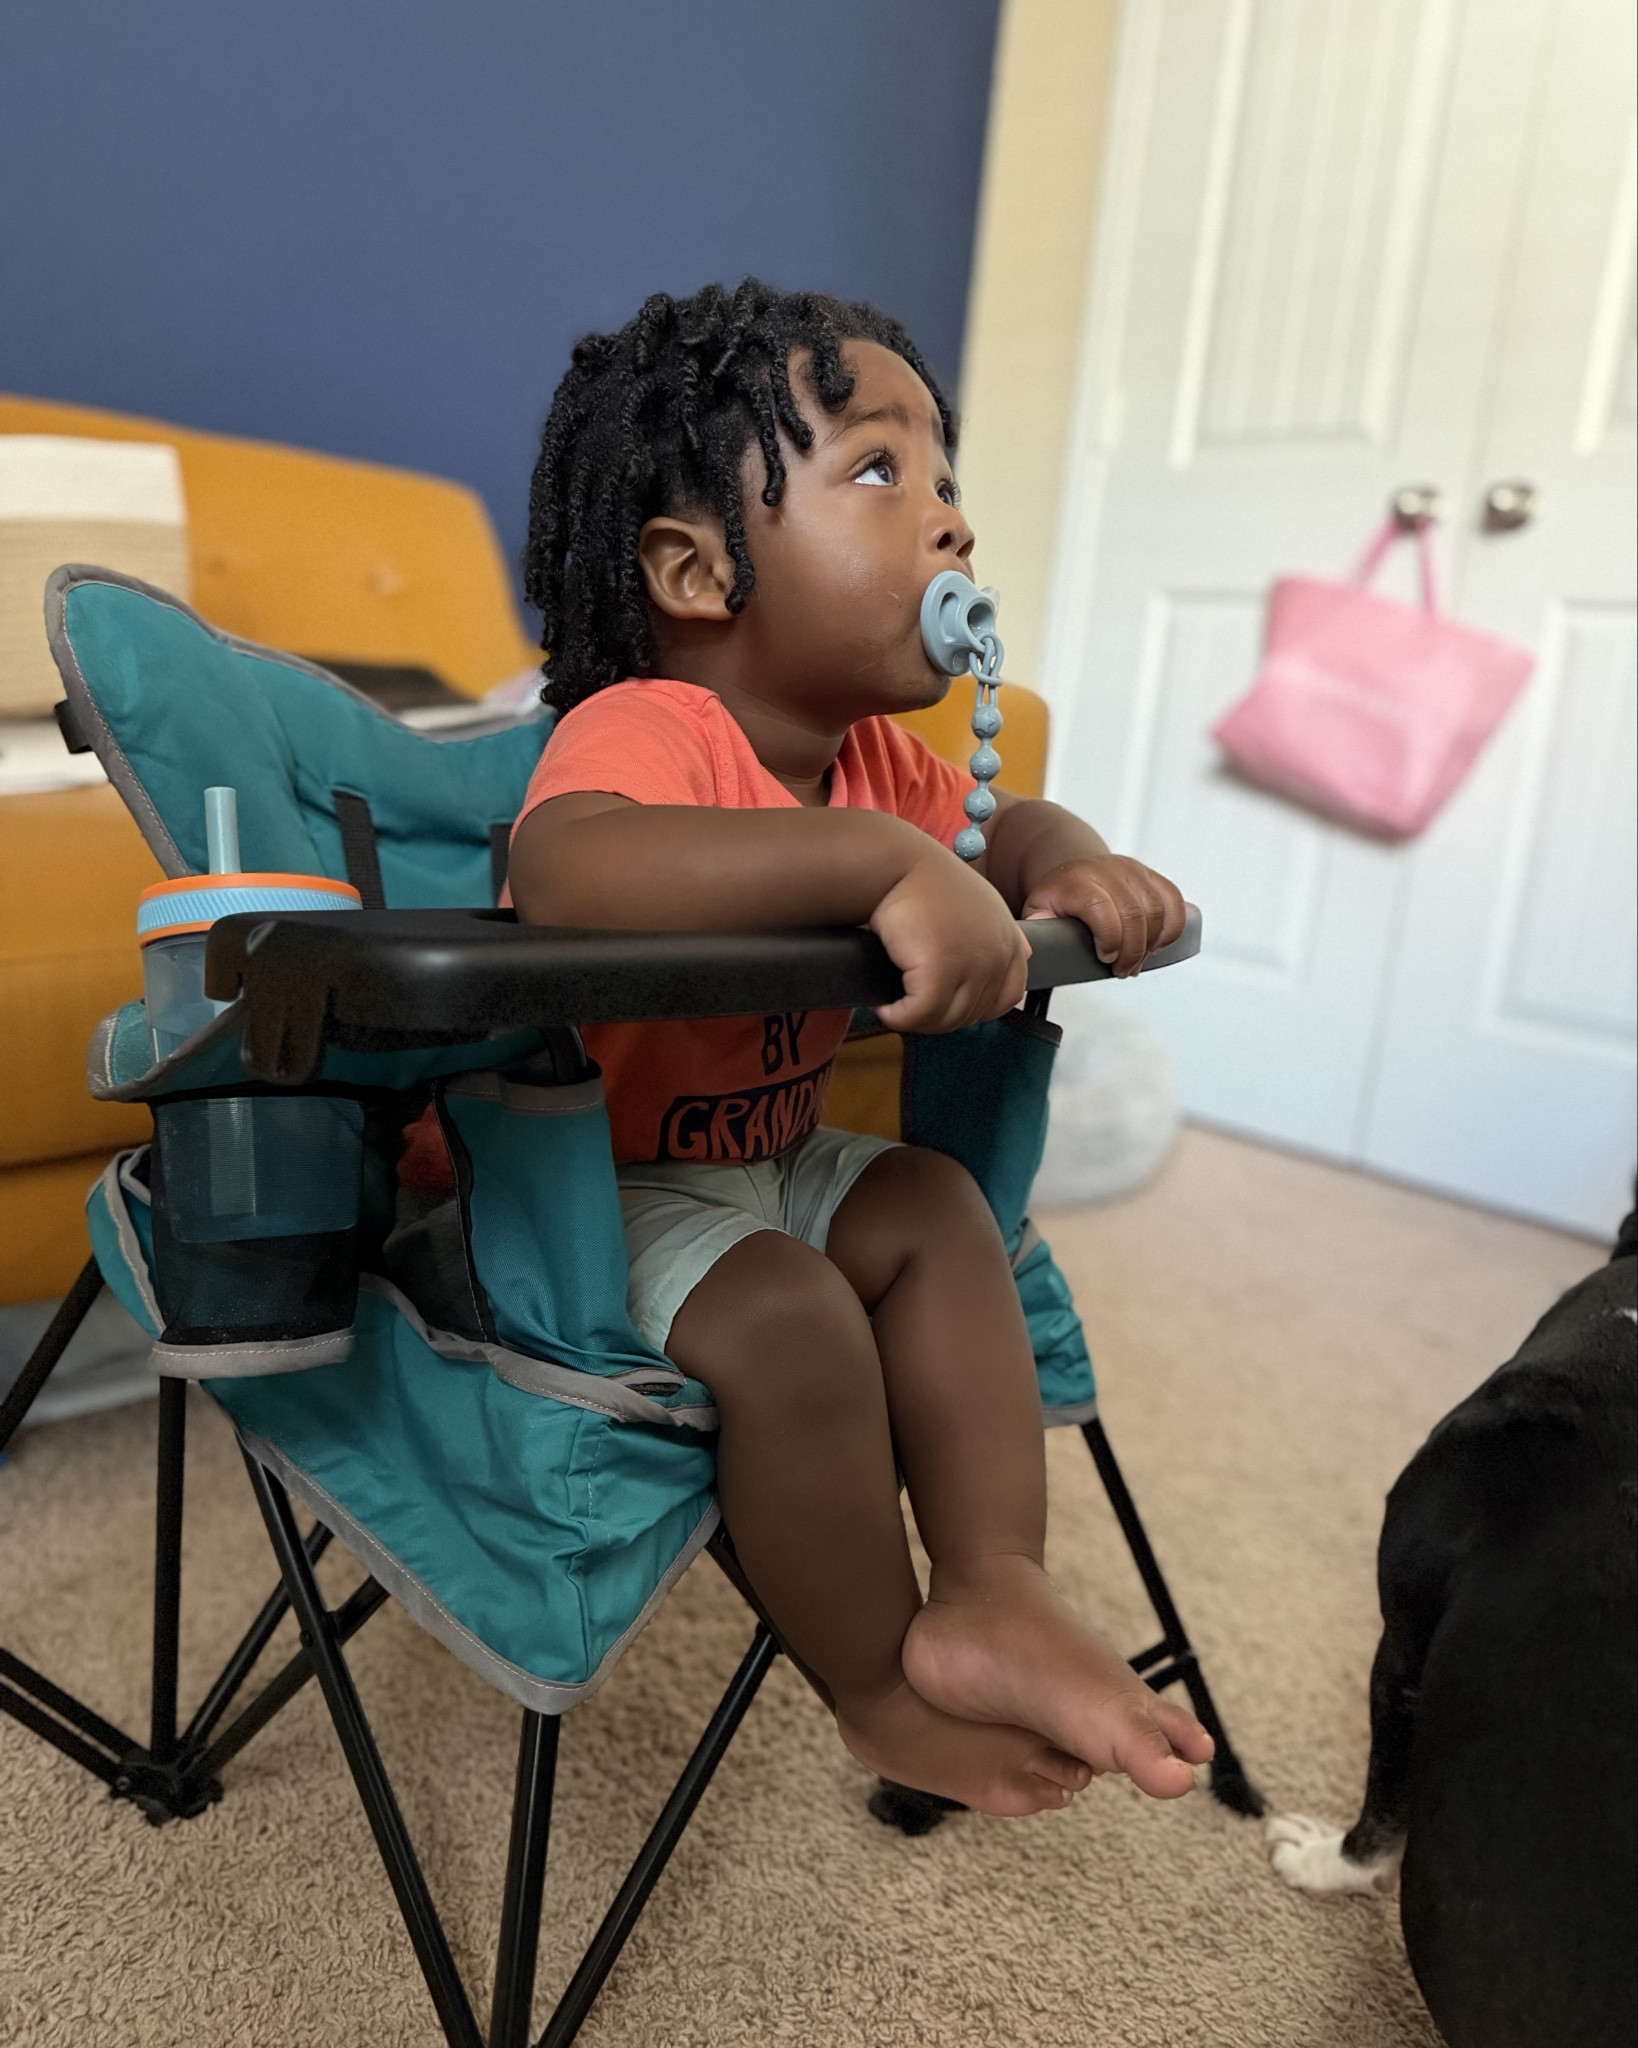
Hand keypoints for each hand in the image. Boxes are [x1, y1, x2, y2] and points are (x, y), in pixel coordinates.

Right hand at [871, 851, 1030, 1031]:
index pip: (1009, 996)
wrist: (896, 864)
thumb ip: (999, 934)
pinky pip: (919, 1015)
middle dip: (939, 1015)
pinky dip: (898, 1017)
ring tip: (895, 1004)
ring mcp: (971, 964)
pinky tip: (885, 1005)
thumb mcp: (979, 905)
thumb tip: (1026, 954)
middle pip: (972, 1014)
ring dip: (916, 1019)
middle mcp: (996, 953)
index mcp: (1007, 939)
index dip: (976, 1008)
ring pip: (945, 1020)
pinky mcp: (939, 970)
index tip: (946, 1002)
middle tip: (910, 1003)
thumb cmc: (925, 882)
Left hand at [1020, 856, 1184, 976]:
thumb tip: (1036, 940)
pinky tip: (1158, 944)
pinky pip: (1174, 900)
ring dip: (1151, 945)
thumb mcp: (1038, 909)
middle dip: (1132, 951)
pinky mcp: (1151, 876)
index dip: (1109, 938)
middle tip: (1122, 970)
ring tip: (1135, 961)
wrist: (1074, 869)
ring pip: (1157, 910)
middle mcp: (1108, 871)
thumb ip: (1038, 925)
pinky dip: (1172, 927)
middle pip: (1134, 914)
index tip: (1105, 958)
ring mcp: (1132, 871)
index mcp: (1078, 881)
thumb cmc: (1059, 897)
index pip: (1100, 908)